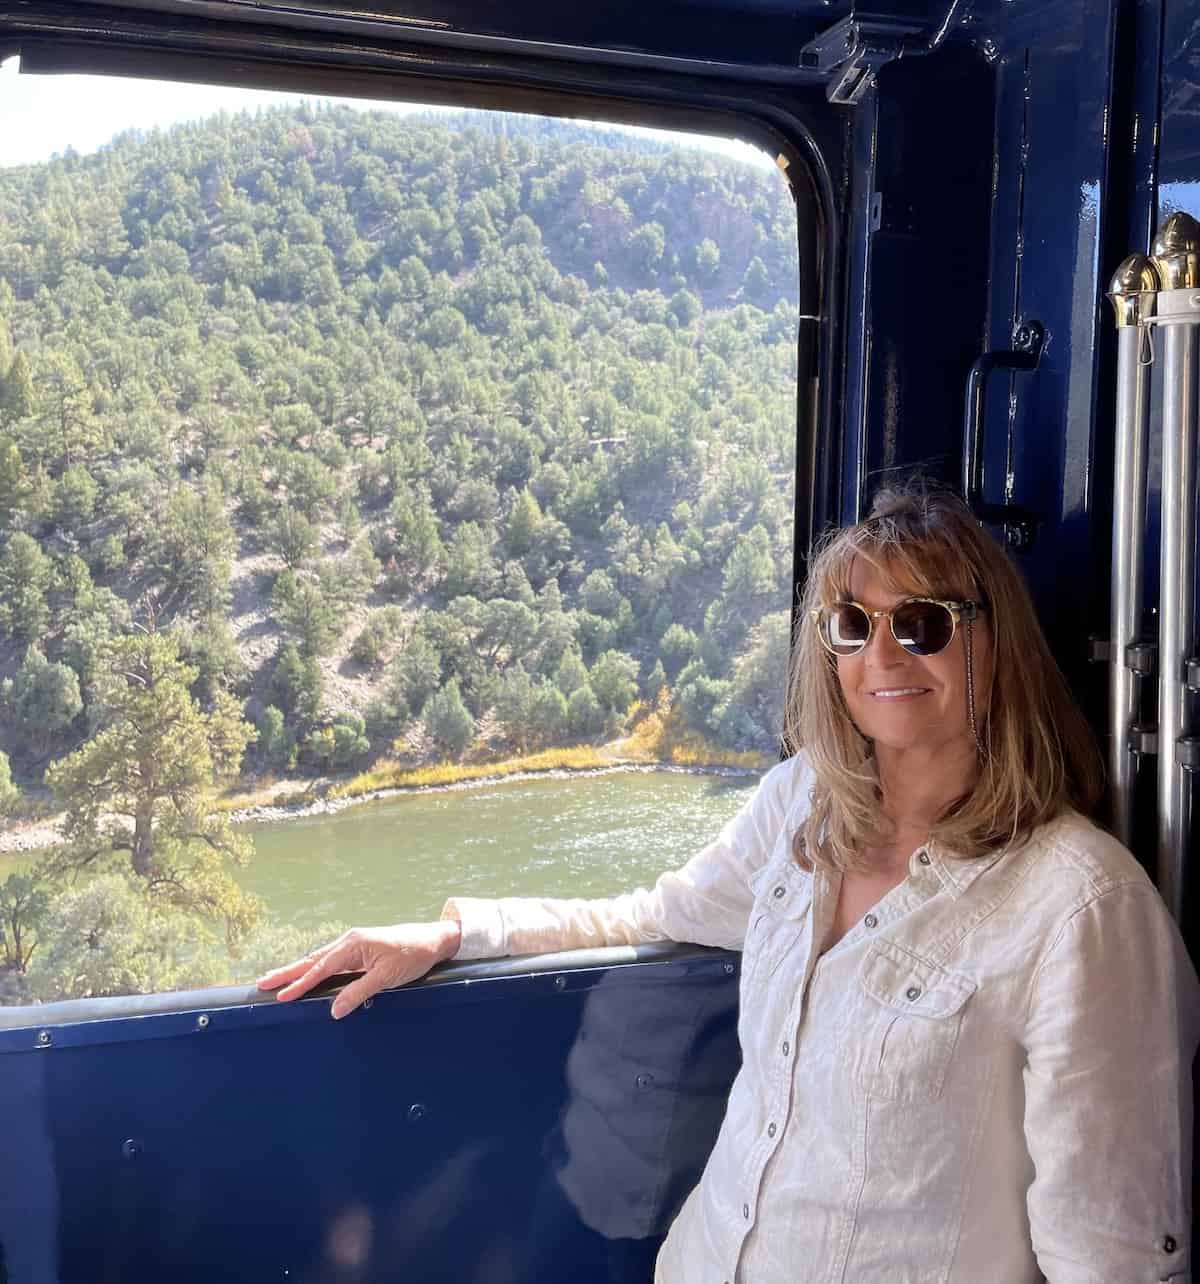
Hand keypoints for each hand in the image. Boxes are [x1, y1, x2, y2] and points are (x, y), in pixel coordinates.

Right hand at [256, 919, 462, 1018]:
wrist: (434, 940)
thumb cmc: (413, 955)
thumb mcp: (387, 977)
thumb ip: (359, 992)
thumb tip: (334, 1010)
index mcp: (353, 944)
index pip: (320, 968)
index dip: (300, 984)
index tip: (280, 996)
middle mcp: (349, 941)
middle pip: (313, 960)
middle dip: (288, 972)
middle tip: (263, 983)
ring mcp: (353, 944)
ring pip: (319, 960)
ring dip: (298, 970)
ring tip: (276, 979)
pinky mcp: (359, 949)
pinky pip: (331, 961)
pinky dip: (314, 969)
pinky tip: (307, 975)